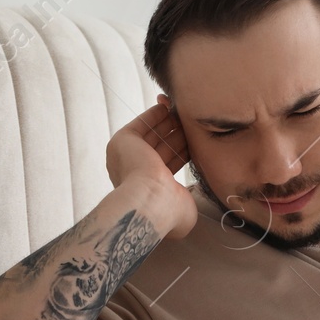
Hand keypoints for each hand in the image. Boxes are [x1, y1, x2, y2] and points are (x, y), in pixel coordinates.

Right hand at [106, 98, 198, 239]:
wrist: (150, 203)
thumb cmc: (168, 213)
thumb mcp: (184, 208)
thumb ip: (187, 199)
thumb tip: (191, 195)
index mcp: (147, 188)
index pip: (168, 163)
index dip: (181, 152)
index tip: (194, 143)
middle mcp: (134, 171)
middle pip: (161, 146)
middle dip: (176, 134)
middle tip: (192, 124)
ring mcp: (128, 155)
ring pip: (153, 134)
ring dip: (168, 122)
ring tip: (184, 112)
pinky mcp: (124, 140)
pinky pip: (141, 123)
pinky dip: (154, 114)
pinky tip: (168, 107)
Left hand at [106, 100, 187, 184]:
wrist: (152, 200)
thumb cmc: (134, 168)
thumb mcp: (125, 138)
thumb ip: (139, 127)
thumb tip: (158, 115)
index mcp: (126, 160)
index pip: (142, 135)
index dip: (154, 120)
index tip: (167, 107)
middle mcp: (142, 171)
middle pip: (158, 142)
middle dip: (169, 126)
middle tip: (182, 112)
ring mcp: (159, 181)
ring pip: (171, 152)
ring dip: (180, 136)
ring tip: (190, 121)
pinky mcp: (176, 189)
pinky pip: (181, 165)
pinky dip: (188, 151)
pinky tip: (195, 138)